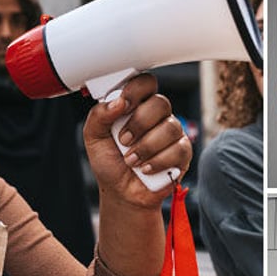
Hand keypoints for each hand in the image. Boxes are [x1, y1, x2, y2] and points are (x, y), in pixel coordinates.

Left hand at [83, 74, 191, 208]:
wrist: (121, 192)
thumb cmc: (109, 162)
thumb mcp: (93, 137)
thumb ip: (99, 115)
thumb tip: (116, 102)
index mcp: (136, 105)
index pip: (145, 83)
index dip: (136, 90)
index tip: (123, 105)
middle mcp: (156, 116)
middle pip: (161, 103)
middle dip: (139, 124)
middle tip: (123, 140)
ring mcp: (172, 133)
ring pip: (170, 127)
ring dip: (146, 147)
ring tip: (131, 160)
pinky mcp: (183, 153)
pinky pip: (179, 149)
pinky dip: (158, 161)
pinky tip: (146, 169)